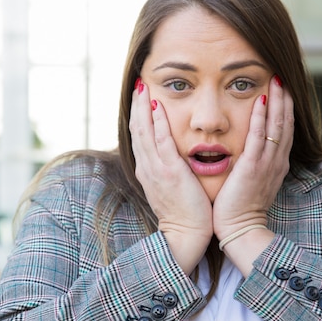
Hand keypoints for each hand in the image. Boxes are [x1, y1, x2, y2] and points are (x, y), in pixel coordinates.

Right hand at [129, 81, 212, 273]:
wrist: (184, 236)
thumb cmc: (183, 213)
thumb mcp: (170, 188)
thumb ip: (168, 170)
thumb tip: (172, 157)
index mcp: (147, 170)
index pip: (139, 136)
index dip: (138, 115)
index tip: (141, 97)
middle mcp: (147, 167)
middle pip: (137, 129)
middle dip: (137, 105)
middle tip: (139, 84)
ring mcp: (156, 169)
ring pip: (144, 132)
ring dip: (143, 107)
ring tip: (143, 87)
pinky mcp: (170, 172)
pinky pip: (161, 143)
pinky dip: (157, 124)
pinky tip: (157, 108)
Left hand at [212, 75, 293, 240]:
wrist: (240, 229)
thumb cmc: (241, 208)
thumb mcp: (253, 183)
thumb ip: (255, 166)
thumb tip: (250, 154)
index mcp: (275, 164)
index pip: (283, 131)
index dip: (285, 109)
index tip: (283, 91)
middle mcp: (276, 160)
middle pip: (285, 123)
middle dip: (284, 99)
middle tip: (283, 77)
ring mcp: (267, 163)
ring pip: (276, 125)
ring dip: (277, 101)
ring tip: (277, 80)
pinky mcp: (253, 167)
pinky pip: (259, 136)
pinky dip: (261, 117)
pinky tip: (261, 100)